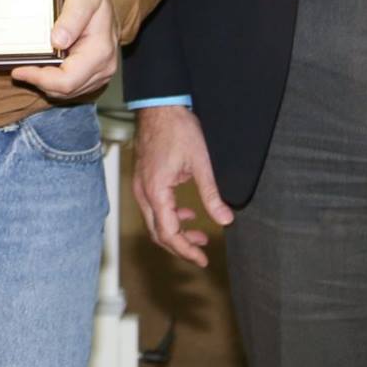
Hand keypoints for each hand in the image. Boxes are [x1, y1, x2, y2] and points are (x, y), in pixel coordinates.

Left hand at [10, 0, 116, 99]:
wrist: (102, 1)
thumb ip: (71, 16)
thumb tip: (58, 41)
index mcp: (100, 51)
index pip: (67, 80)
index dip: (40, 79)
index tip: (19, 69)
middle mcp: (104, 67)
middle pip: (65, 90)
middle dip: (39, 81)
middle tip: (19, 68)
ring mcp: (101, 73)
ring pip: (67, 92)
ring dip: (45, 83)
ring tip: (28, 66)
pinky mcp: (94, 76)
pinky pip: (71, 87)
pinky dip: (54, 81)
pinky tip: (43, 66)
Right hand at [131, 104, 232, 267]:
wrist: (159, 106)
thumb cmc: (177, 129)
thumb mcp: (201, 163)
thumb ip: (211, 195)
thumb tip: (225, 219)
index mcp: (156, 191)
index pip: (168, 233)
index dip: (185, 250)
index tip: (201, 259)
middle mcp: (144, 192)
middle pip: (157, 232)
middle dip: (180, 246)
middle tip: (201, 253)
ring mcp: (140, 186)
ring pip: (154, 222)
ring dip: (175, 232)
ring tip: (198, 234)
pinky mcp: (143, 179)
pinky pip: (153, 208)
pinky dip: (169, 217)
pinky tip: (187, 214)